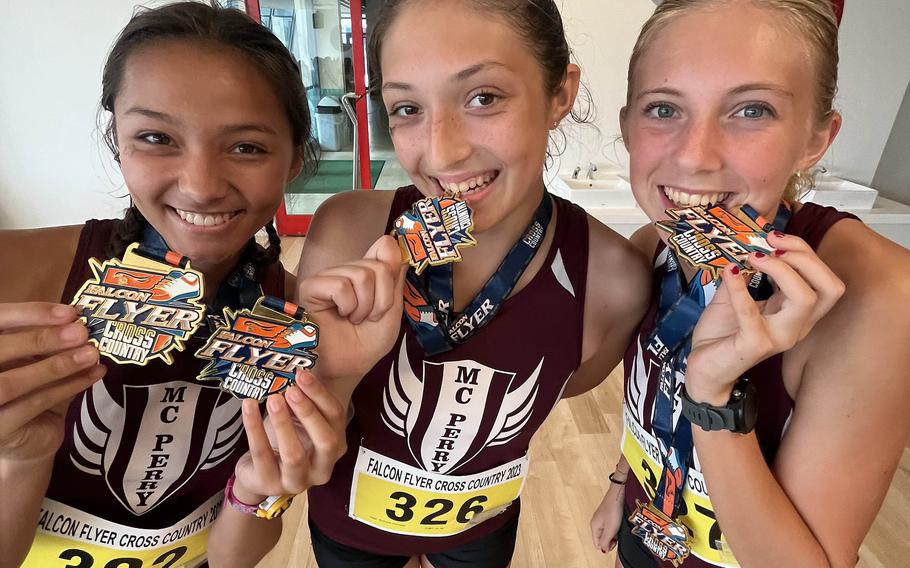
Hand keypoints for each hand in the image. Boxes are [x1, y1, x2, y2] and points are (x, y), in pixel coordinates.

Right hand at [0, 302, 105, 462]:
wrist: (26, 441)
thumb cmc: (29, 392)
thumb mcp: (36, 361)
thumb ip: (49, 342)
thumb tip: (79, 321)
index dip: (30, 314)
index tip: (69, 312)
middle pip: (0, 349)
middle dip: (43, 338)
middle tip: (81, 332)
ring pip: (13, 382)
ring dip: (58, 365)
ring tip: (92, 354)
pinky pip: (33, 404)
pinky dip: (68, 387)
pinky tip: (93, 375)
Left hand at [231, 370, 346, 502]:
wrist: (259, 474)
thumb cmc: (285, 439)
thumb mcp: (299, 420)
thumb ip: (304, 398)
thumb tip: (298, 355)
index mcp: (335, 446)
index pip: (336, 418)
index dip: (320, 395)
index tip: (303, 374)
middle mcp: (322, 468)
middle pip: (325, 440)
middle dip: (309, 412)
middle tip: (291, 389)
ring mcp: (297, 481)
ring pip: (294, 454)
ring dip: (283, 423)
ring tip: (272, 398)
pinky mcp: (270, 484)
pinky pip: (262, 455)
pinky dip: (254, 429)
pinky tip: (248, 406)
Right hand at [296, 235, 406, 381]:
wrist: (347, 368)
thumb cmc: (366, 343)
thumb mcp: (392, 313)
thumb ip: (394, 281)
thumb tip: (395, 246)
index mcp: (367, 273)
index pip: (385, 246)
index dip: (393, 264)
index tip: (391, 289)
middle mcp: (348, 270)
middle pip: (378, 266)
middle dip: (382, 300)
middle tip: (369, 317)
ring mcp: (329, 276)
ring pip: (361, 276)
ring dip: (364, 307)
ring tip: (354, 319)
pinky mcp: (312, 287)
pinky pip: (341, 287)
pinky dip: (347, 307)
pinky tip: (340, 316)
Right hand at [591, 477, 626, 553]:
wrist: (616, 495)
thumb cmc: (613, 511)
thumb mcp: (610, 529)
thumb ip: (605, 541)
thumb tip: (602, 550)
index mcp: (594, 527)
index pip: (597, 544)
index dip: (606, 547)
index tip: (614, 542)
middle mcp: (595, 523)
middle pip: (601, 539)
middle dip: (610, 540)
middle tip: (617, 535)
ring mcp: (600, 519)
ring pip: (606, 533)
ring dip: (613, 534)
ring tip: (618, 528)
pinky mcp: (605, 515)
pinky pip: (609, 526)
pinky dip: (614, 527)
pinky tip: (619, 523)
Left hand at [686, 233, 844, 403]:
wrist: (704, 368)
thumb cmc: (723, 333)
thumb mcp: (735, 295)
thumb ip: (745, 272)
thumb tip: (745, 243)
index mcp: (798, 312)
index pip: (825, 278)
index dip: (806, 252)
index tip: (774, 237)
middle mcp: (798, 325)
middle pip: (828, 287)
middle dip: (804, 257)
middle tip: (769, 244)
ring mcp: (780, 337)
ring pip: (805, 299)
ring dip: (781, 270)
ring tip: (752, 257)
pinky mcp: (755, 345)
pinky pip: (753, 313)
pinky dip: (740, 288)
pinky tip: (728, 272)